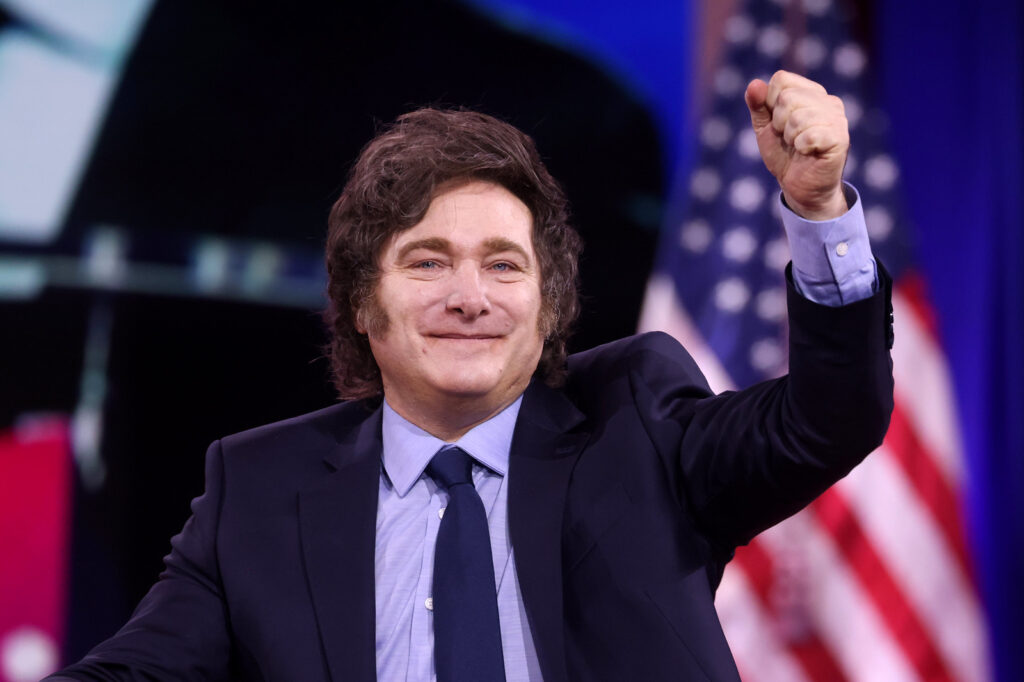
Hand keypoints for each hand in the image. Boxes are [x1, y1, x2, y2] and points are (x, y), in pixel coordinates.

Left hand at [745, 70, 848, 219]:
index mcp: (811, 93)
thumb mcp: (765, 128)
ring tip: (798, 146)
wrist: (799, 186)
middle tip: (789, 138)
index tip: (778, 123)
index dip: (770, 104)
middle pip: (787, 97)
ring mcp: (837, 119)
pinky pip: (809, 135)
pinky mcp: (840, 138)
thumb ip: (758, 105)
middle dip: (779, 123)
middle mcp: (828, 101)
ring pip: (797, 117)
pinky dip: (801, 147)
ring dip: (790, 137)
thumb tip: (754, 84)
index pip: (781, 79)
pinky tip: (808, 153)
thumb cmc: (785, 154)